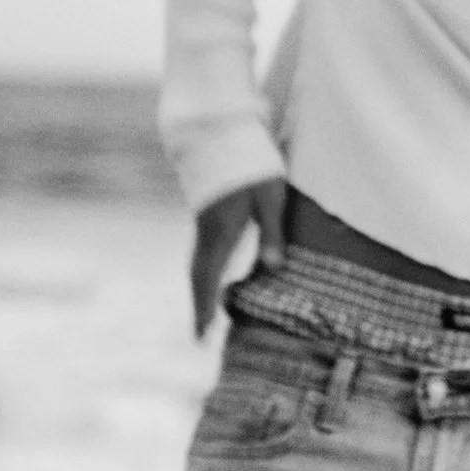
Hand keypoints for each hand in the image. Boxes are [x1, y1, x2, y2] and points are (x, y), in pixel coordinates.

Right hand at [191, 177, 288, 338]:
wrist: (221, 131)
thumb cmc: (252, 162)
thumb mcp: (270, 194)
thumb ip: (272, 231)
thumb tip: (274, 268)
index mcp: (221, 229)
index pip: (210, 277)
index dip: (206, 307)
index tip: (204, 336)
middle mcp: (206, 230)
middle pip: (197, 276)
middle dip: (199, 308)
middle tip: (200, 339)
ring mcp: (202, 222)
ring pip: (195, 264)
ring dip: (198, 292)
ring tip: (203, 318)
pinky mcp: (204, 215)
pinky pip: (199, 252)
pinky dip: (201, 274)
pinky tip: (208, 281)